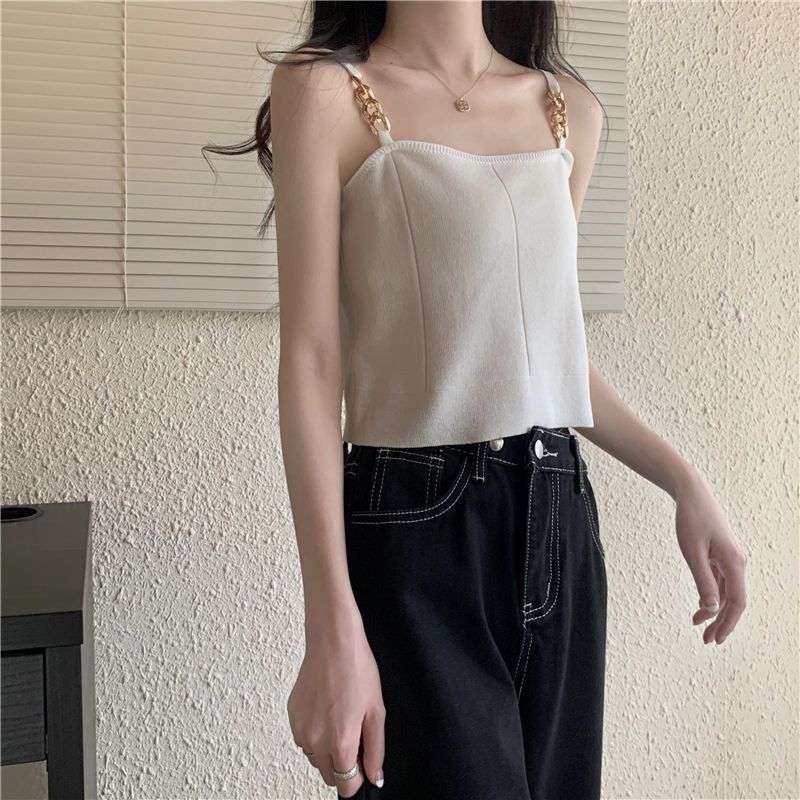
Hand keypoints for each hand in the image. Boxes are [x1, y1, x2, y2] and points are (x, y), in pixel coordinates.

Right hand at [287, 610, 385, 796]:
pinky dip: (315, 735)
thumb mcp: (376, 711)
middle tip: (354, 737)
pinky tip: (327, 711)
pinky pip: (304, 740)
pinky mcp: (292, 716)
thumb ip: (375, 749)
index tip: (363, 764)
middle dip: (343, 766)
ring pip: (315, 759)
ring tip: (340, 719)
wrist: (332, 641)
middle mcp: (316, 741)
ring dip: (327, 751)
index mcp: (340, 742)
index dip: (358, 777)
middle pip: (329, 776)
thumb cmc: (356, 669)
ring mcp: (301, 729)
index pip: (345, 786)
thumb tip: (374, 776)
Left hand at [674, 468, 747, 643]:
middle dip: (720, 621)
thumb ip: (703, 580)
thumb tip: (711, 608)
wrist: (692, 492)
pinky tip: (701, 604)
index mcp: (734, 562)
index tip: (716, 639)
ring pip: (726, 591)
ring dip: (713, 608)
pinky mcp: (722, 553)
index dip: (728, 623)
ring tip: (697, 624)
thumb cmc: (691, 519)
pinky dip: (711, 594)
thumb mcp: (692, 552)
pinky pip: (720, 580)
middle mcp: (737, 561)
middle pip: (733, 600)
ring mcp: (731, 557)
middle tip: (705, 640)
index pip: (737, 602)